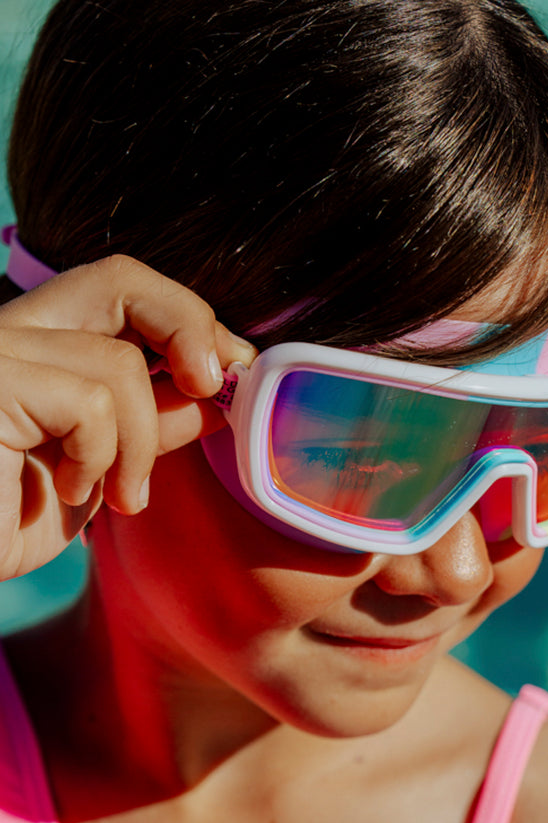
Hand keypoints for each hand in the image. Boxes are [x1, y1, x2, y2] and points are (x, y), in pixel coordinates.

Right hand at [0, 255, 256, 579]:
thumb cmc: (11, 521)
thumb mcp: (104, 465)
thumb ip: (155, 422)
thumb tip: (223, 389)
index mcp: (40, 341)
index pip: (121, 289)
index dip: (188, 321)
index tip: (228, 372)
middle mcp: (11, 330)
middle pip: (119, 278)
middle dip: (188, 325)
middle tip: (212, 384)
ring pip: (118, 364)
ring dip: (141, 444)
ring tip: (122, 494)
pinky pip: (89, 403)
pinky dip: (101, 458)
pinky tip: (67, 492)